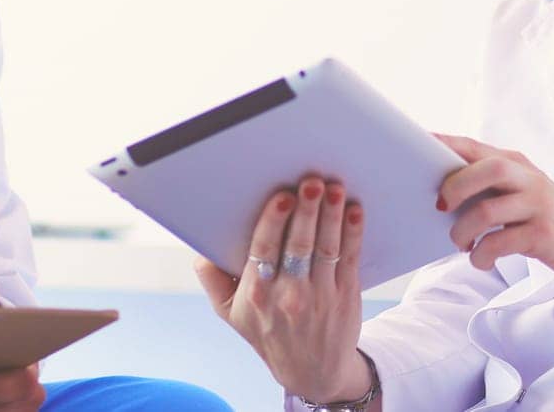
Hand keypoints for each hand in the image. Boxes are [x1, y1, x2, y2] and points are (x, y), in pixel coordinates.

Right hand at [195, 176, 372, 403]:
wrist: (312, 371)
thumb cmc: (267, 332)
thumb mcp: (230, 313)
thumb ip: (212, 279)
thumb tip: (200, 249)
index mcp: (256, 294)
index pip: (264, 250)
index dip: (274, 222)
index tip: (282, 196)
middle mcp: (288, 296)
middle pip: (298, 244)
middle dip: (306, 210)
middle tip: (312, 181)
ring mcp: (320, 296)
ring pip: (326, 248)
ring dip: (332, 215)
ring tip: (334, 188)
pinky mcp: (346, 296)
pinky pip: (350, 258)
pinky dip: (353, 232)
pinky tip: (354, 210)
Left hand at [436, 134, 553, 281]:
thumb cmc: (547, 216)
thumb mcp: (522, 191)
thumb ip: (490, 186)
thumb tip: (440, 195)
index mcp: (515, 162)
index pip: (472, 146)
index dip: (442, 144)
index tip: (413, 145)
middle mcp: (527, 177)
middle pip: (485, 169)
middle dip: (455, 187)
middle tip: (440, 208)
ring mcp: (537, 204)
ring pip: (487, 211)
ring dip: (463, 232)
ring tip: (460, 244)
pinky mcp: (543, 234)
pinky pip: (500, 243)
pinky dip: (482, 255)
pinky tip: (481, 259)